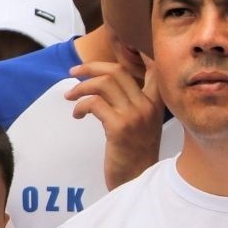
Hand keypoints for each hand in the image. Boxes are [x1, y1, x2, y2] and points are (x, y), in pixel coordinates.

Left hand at [67, 56, 164, 189]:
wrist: (137, 182)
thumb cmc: (135, 156)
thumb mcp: (142, 126)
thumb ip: (132, 104)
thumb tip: (107, 84)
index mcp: (156, 103)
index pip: (153, 68)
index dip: (136, 51)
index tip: (119, 44)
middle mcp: (148, 107)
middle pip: (118, 71)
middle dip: (90, 67)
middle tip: (73, 73)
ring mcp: (135, 117)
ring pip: (104, 84)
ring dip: (81, 87)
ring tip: (70, 96)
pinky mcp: (119, 128)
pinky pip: (94, 104)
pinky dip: (81, 106)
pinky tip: (77, 116)